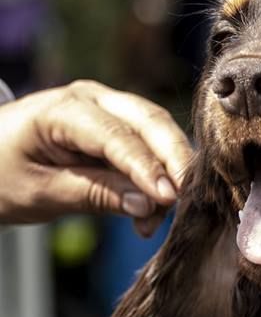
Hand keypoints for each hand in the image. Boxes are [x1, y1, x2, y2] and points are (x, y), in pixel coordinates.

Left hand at [0, 80, 192, 235]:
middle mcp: (94, 98)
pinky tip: (151, 211)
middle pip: (151, 122)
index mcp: (65, 108)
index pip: (117, 135)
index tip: (168, 198)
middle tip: (186, 202)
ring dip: (169, 172)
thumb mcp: (41, 192)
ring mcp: (110, 108)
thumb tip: (146, 204)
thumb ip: (93, 194)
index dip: (146, 167)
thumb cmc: (2, 174)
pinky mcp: (119, 127)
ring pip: (158, 133)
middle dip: (175, 161)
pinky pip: (151, 147)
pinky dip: (158, 177)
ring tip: (158, 218)